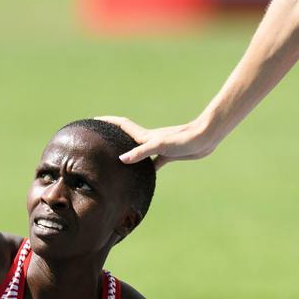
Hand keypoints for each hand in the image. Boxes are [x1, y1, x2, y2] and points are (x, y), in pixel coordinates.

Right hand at [96, 116, 218, 169]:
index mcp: (145, 135)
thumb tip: (121, 159)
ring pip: (138, 152)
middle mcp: (149, 140)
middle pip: (126, 137)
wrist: (206, 138)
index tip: (92, 120)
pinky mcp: (168, 155)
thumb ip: (141, 152)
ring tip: (115, 163)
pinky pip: (152, 163)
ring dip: (127, 155)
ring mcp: (158, 147)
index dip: (107, 121)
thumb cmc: (184, 139)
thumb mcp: (161, 146)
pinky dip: (145, 168)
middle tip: (99, 141)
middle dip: (112, 137)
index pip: (121, 125)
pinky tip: (142, 177)